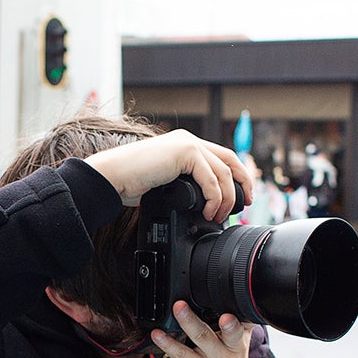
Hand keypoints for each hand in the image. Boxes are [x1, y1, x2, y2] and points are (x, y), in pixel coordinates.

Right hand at [85, 130, 252, 221]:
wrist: (112, 177)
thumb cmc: (129, 183)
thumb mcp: (163, 183)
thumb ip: (182, 185)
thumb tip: (199, 205)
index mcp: (184, 145)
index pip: (220, 157)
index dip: (235, 176)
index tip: (241, 196)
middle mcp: (188, 140)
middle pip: (230, 159)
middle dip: (243, 183)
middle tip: (245, 205)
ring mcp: (187, 144)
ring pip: (224, 172)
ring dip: (227, 199)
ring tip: (218, 216)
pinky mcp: (185, 152)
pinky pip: (211, 180)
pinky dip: (214, 199)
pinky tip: (208, 211)